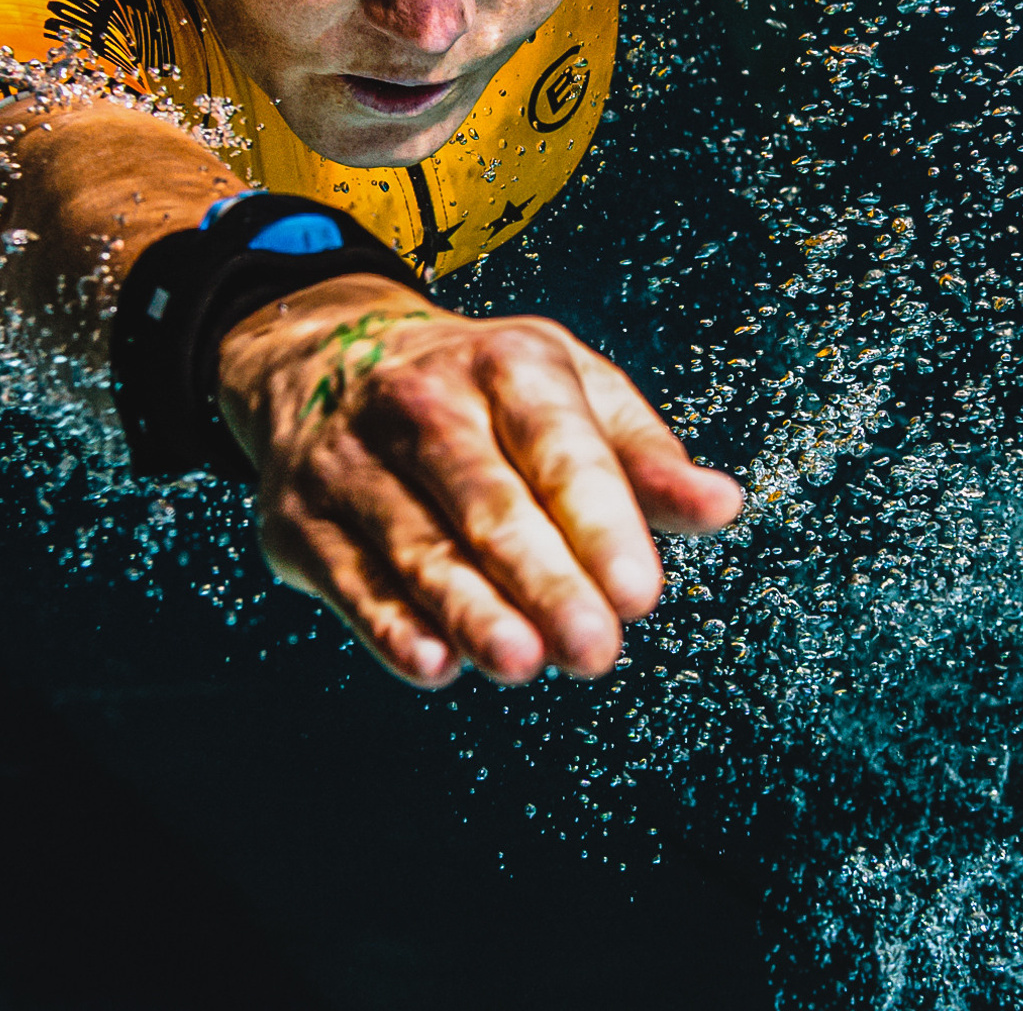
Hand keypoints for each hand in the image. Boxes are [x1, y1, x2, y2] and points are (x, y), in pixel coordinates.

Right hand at [216, 274, 742, 688]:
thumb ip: (644, 456)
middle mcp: (420, 401)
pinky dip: (388, 622)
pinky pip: (350, 578)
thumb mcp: (568, 390)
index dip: (599, 519)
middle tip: (595, 648)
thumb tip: (722, 506)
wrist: (319, 360)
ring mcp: (350, 460)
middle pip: (485, 498)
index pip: (557, 444)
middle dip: (542, 576)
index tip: (642, 592)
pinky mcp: (300, 520)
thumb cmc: (479, 391)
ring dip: (470, 607)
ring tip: (522, 661)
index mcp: (504, 363)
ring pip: (417, 544)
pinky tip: (434, 662)